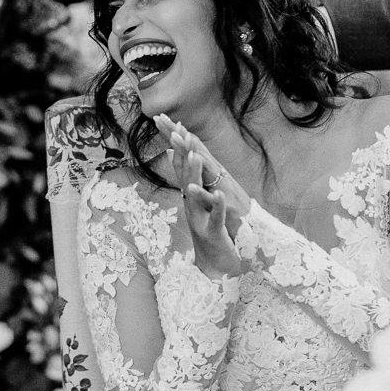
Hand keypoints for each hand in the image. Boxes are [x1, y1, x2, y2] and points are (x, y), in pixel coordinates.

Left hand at [155, 115, 252, 217]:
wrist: (250, 223)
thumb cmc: (228, 200)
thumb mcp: (207, 180)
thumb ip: (191, 164)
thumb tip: (171, 149)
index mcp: (208, 167)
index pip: (188, 145)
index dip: (173, 131)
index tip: (157, 117)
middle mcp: (214, 170)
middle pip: (193, 148)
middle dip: (176, 133)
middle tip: (160, 118)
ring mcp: (219, 185)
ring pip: (203, 166)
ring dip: (189, 152)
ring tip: (174, 139)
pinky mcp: (224, 204)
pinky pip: (211, 199)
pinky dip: (201, 193)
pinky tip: (190, 187)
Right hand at [156, 115, 245, 278]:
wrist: (215, 269)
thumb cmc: (210, 236)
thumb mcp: (200, 208)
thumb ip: (191, 186)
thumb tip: (181, 166)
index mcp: (191, 197)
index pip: (180, 166)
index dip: (175, 144)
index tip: (169, 121)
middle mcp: (192, 206)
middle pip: (183, 175)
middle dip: (179, 152)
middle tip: (174, 129)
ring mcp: (201, 220)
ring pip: (196, 194)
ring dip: (194, 175)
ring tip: (194, 156)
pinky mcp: (214, 235)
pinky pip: (216, 218)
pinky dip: (217, 207)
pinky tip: (220, 196)